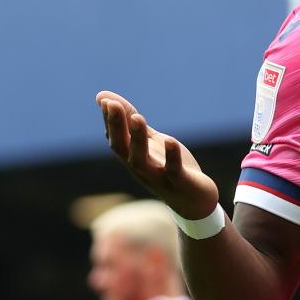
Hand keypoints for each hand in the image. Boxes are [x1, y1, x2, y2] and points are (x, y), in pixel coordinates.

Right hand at [96, 90, 219, 218]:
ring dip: (138, 139)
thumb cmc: (169, 168)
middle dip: (116, 126)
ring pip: (141, 160)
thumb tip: (104, 97)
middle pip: (122, 148)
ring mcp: (159, 177)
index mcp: (133, 157)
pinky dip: (171, 156)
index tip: (106, 100)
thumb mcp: (151, 142)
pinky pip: (173, 170)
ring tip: (137, 118)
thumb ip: (131, 123)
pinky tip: (170, 140)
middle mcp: (140, 168)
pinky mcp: (180, 183)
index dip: (110, 120)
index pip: (115, 138)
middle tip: (113, 105)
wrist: (195, 201)